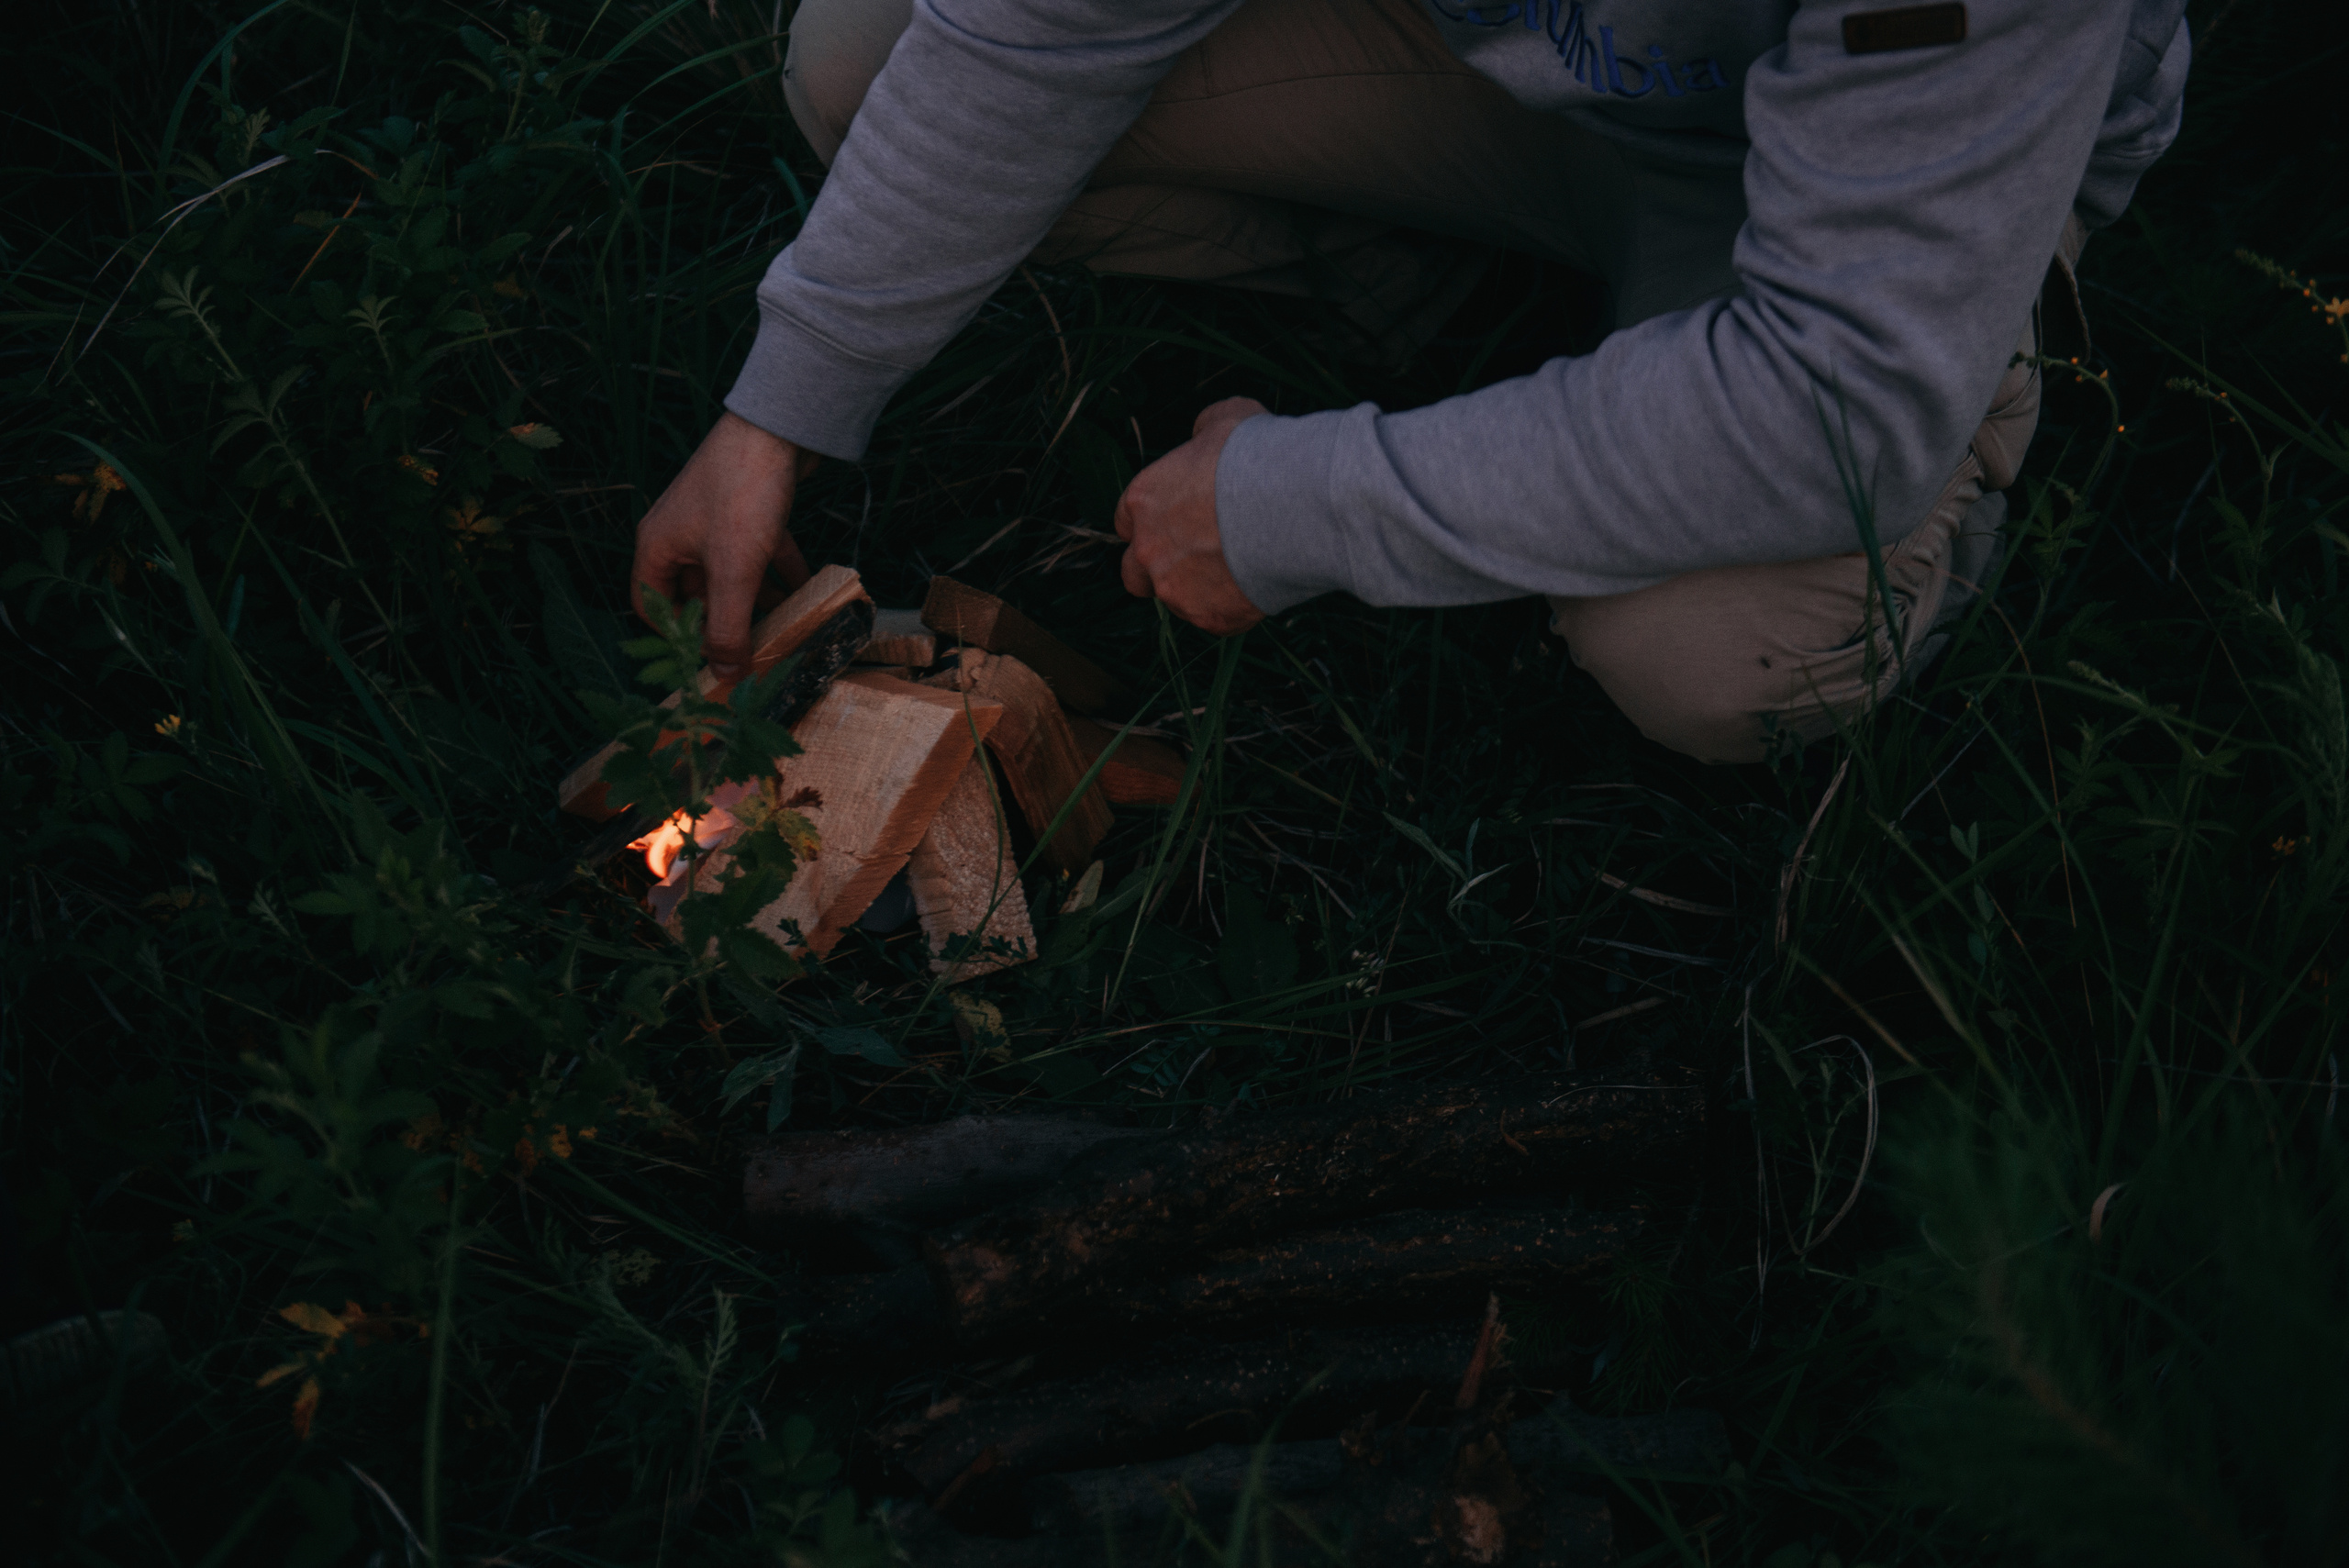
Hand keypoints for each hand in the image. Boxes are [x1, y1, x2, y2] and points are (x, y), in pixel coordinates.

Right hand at [630, 412, 819, 677]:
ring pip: (730, 575)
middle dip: (723, 623)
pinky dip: (778, 572)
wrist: (779, 426)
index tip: (707, 660)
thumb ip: (728, 627)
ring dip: (754, 602)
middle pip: (694, 594)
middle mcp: (680, 533)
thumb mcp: (733, 571)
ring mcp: (715, 520)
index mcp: (658, 546)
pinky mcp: (747, 509)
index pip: (650, 605)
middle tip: (752, 652)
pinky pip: (759, 553)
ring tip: (782, 630)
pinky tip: (804, 590)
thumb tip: (725, 675)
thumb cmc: (743, 493)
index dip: (674, 637)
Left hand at [1114, 396, 1266, 635]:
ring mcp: (1176, 590)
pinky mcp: (1209, 618)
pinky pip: (1216, 619)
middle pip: (1134, 577)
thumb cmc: (1255, 455)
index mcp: (1142, 502)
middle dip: (1157, 570)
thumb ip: (1202, 431)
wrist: (1290, 503)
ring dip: (1200, 590)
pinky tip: (1260, 585)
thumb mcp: (1224, 419)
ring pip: (1178, 600)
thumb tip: (1204, 435)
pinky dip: (1234, 607)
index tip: (1176, 522)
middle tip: (1197, 559)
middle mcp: (1148, 551)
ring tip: (1242, 570)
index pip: (1125, 523)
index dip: (1152, 525)